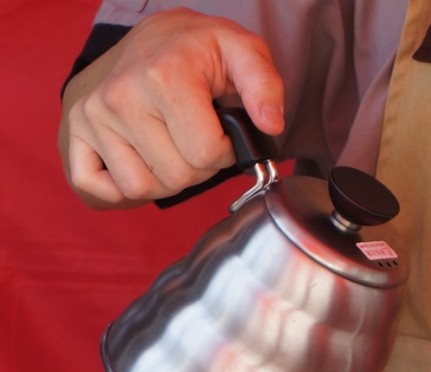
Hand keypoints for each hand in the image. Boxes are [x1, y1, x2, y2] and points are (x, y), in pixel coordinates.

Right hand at [58, 9, 284, 207]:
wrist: (152, 38)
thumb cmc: (198, 50)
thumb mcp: (241, 51)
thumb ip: (264, 86)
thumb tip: (270, 124)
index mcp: (163, 77)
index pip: (205, 155)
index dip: (223, 151)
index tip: (219, 130)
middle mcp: (119, 97)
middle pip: (175, 176)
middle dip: (196, 167)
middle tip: (194, 136)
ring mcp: (92, 116)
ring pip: (140, 188)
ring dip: (163, 179)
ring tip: (170, 145)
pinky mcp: (74, 132)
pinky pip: (96, 189)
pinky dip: (121, 189)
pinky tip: (140, 162)